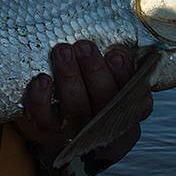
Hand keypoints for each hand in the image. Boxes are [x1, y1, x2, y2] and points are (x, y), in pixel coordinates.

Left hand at [20, 40, 151, 168]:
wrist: (62, 133)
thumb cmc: (89, 96)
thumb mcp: (109, 83)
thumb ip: (114, 68)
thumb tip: (116, 41)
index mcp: (125, 113)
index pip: (134, 96)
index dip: (125, 76)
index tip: (116, 54)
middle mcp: (104, 126)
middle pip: (104, 100)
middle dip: (94, 70)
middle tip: (84, 46)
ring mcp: (76, 131)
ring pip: (76, 107)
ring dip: (69, 77)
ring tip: (62, 51)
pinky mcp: (49, 133)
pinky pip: (45, 118)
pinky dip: (42, 98)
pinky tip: (43, 79)